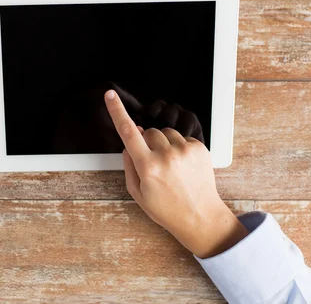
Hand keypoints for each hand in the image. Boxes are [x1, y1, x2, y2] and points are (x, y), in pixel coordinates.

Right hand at [104, 89, 247, 257]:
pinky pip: (182, 137)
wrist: (200, 216)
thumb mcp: (138, 193)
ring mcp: (185, 151)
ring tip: (169, 165)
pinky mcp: (199, 148)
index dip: (117, 111)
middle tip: (153, 162)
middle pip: (148, 132)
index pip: (127, 132)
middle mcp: (166, 156)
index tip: (110, 95)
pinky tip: (182, 165)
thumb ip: (128, 165)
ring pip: (165, 132)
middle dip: (146, 142)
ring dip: (163, 143)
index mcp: (147, 167)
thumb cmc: (166, 208)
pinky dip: (179, 147)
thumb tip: (128, 142)